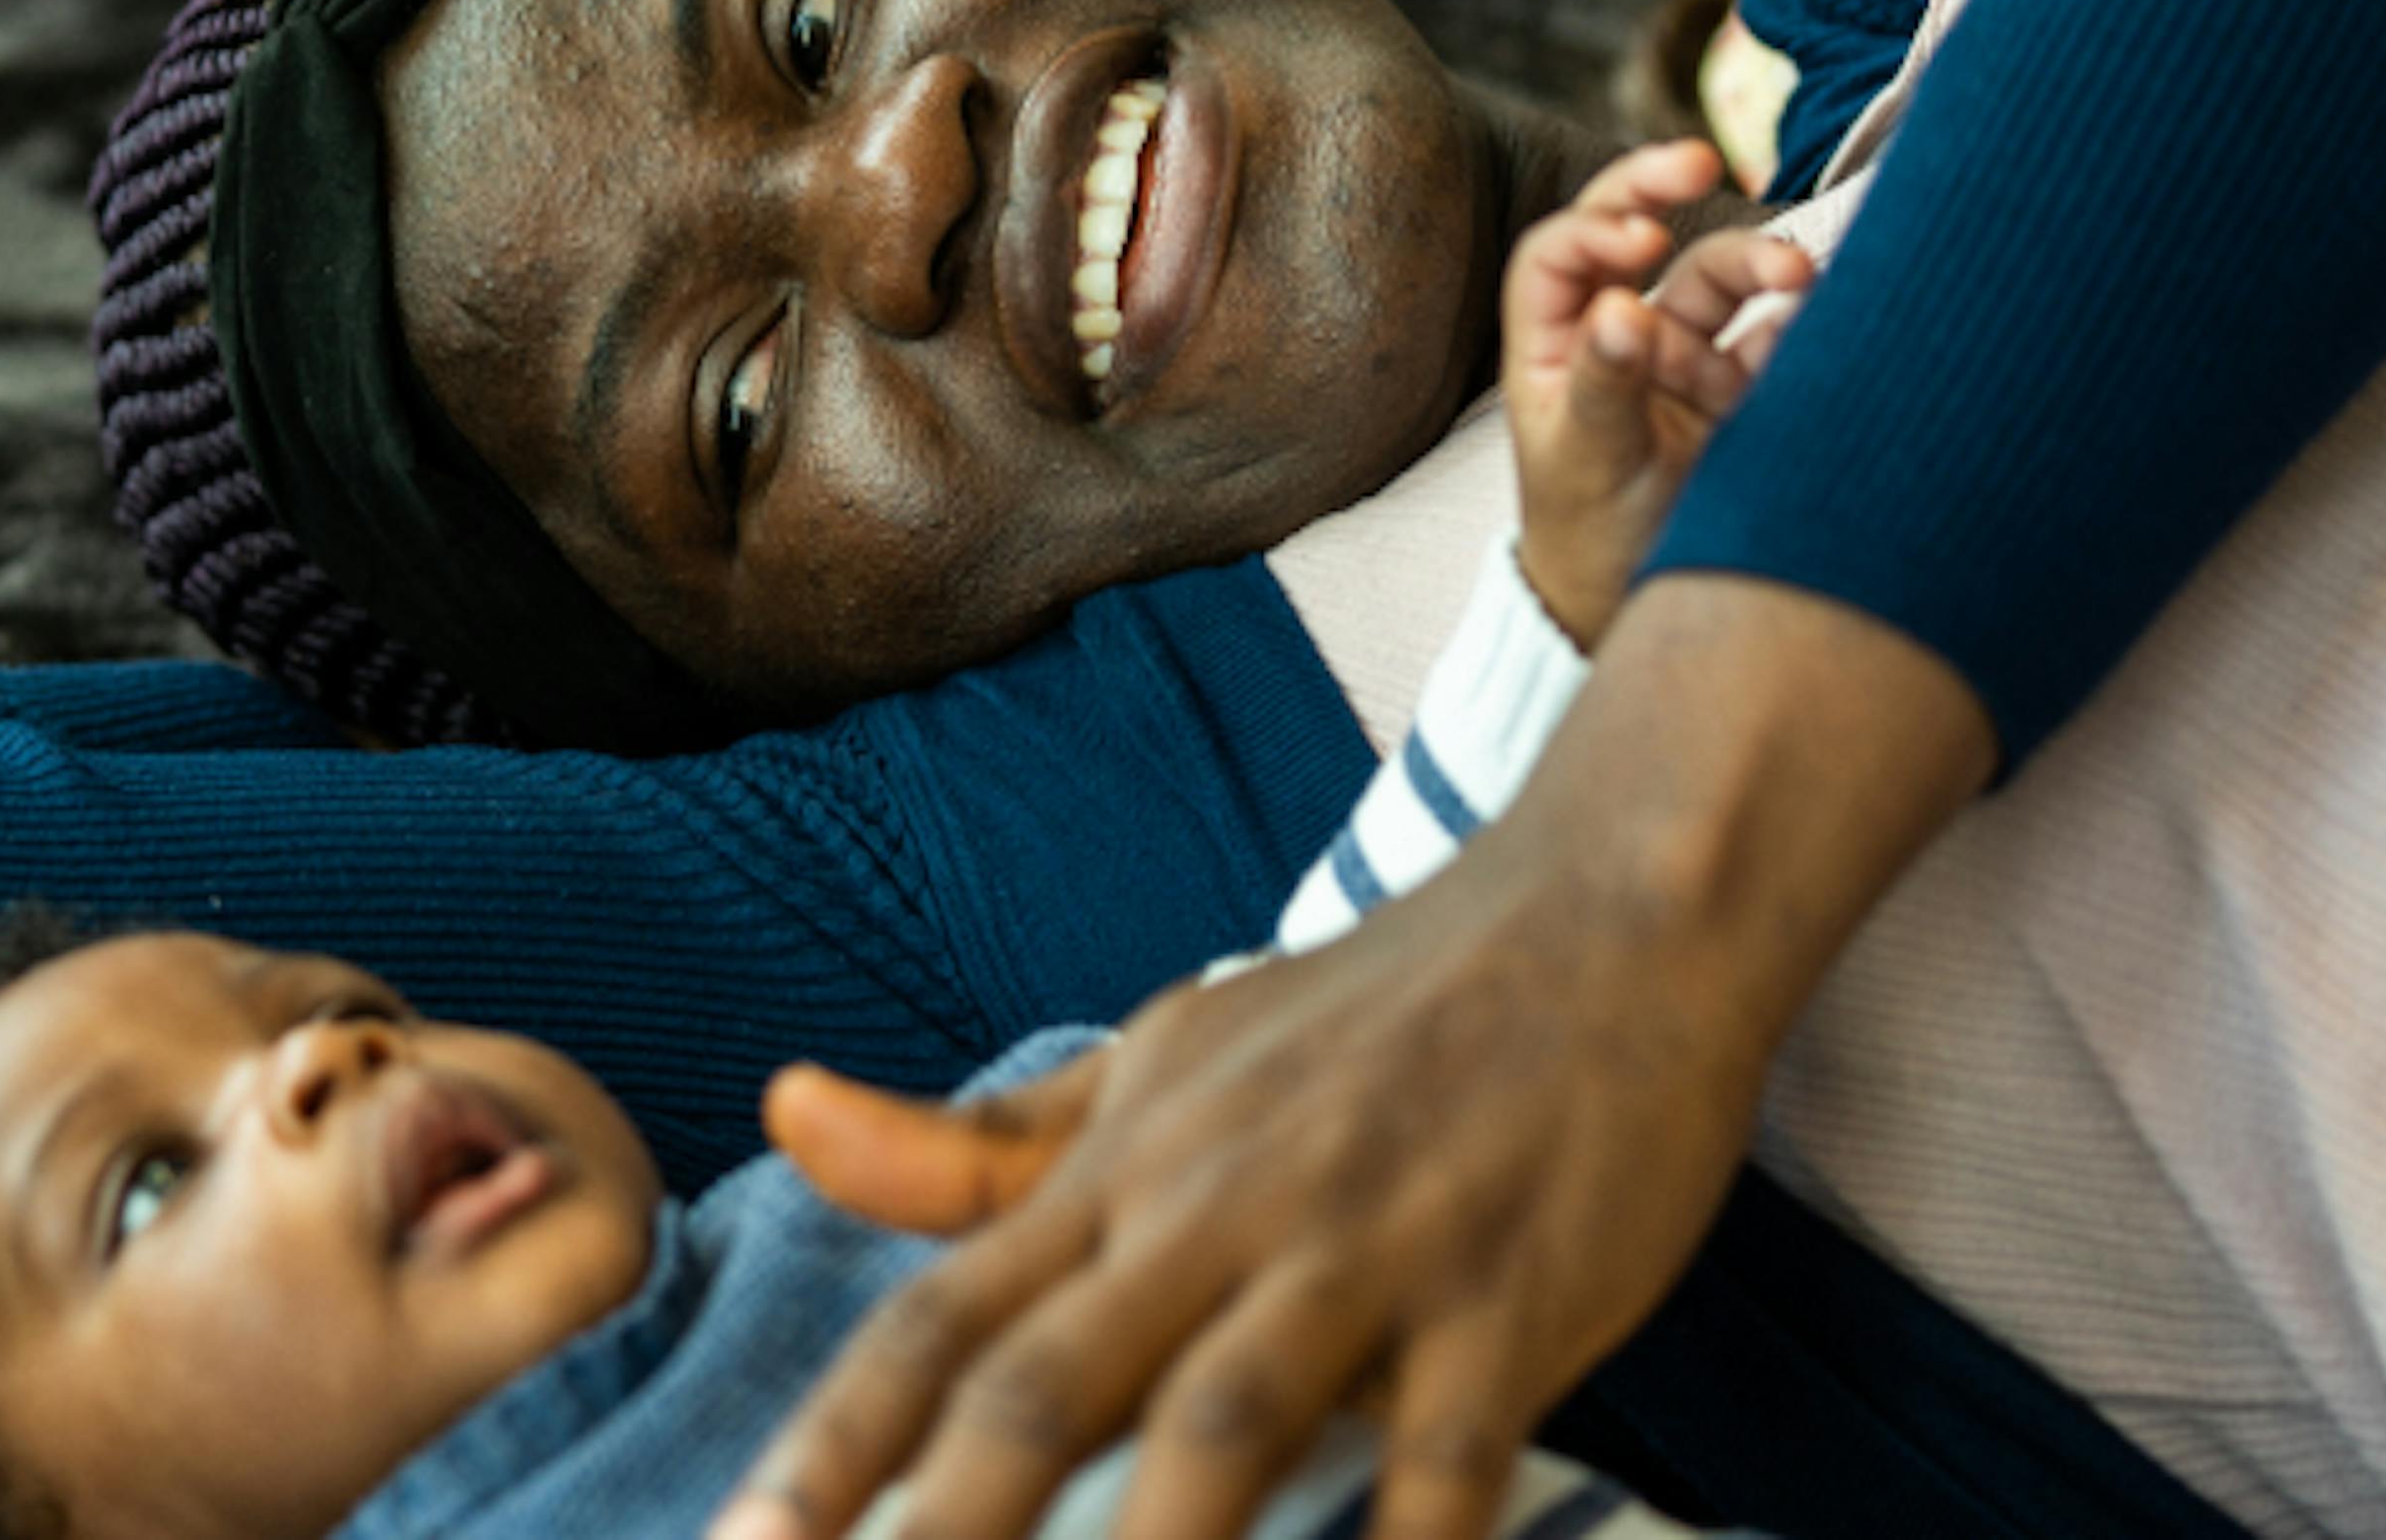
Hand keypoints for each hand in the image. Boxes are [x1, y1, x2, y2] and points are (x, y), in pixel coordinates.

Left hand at [717, 576, 1993, 1539]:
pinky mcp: (1513, 1295)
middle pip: (1050, 1385)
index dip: (835, 1443)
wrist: (1602, 909)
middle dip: (946, 1524)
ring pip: (1228, 1420)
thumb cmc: (1362, 1017)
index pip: (942, 1318)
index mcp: (1126, 1167)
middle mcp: (1220, 1207)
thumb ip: (982, 1139)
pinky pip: (1451, 1454)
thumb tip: (783, 1112)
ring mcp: (1368, 1248)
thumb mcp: (1157, 1058)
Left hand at [1502, 140, 1812, 646]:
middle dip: (1661, 188)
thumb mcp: (1587, 460)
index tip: (1641, 240)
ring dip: (1755, 264)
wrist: (1638, 604)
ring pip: (1715, 280)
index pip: (1558, 255)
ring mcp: (1679, 355)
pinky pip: (1771, 336)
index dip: (1596, 230)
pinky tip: (1821, 319)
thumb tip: (1622, 306)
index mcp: (1551, 344)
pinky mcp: (1739, 386)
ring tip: (1799, 274)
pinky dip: (1797, 321)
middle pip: (1634, 234)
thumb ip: (1605, 386)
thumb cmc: (1588, 532)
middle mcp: (1614, 334)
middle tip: (1702, 161)